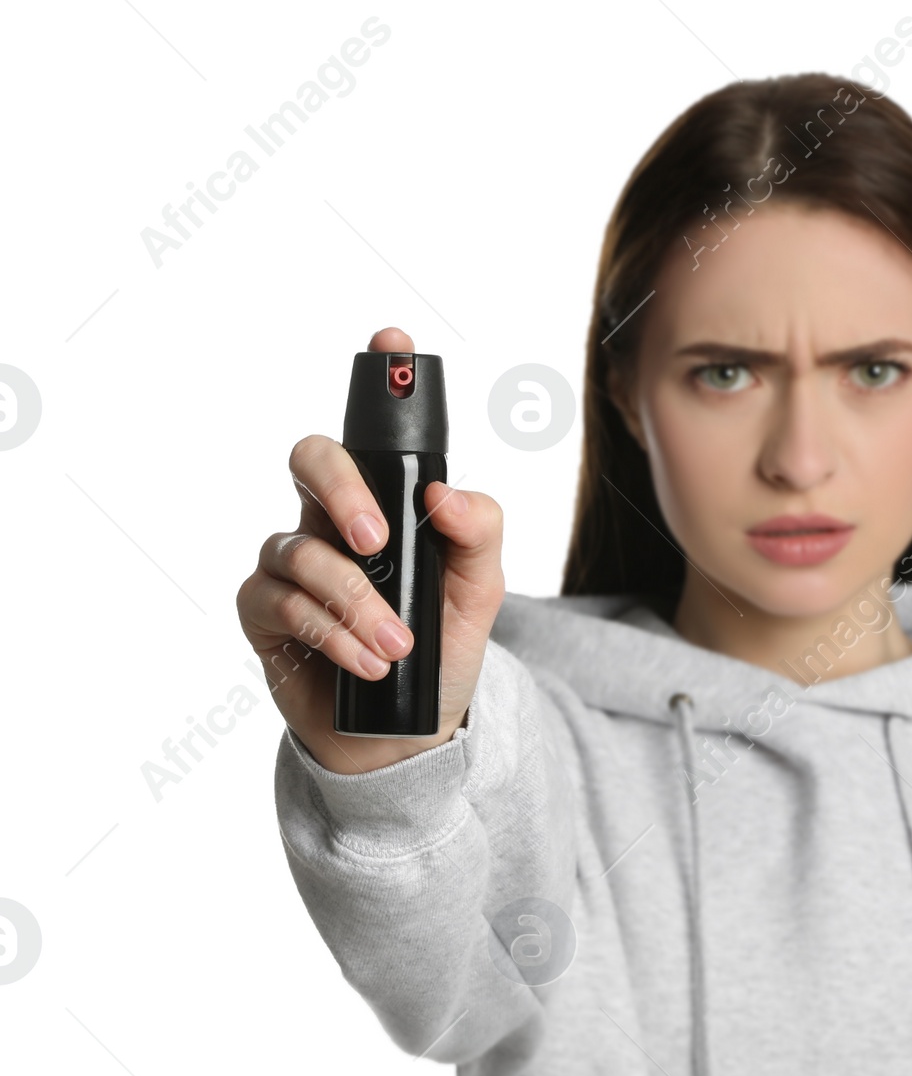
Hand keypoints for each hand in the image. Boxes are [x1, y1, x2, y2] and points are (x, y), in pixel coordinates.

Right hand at [235, 326, 504, 772]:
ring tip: (397, 644)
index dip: (381, 380)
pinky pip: (279, 601)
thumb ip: (478, 535)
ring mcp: (294, 565)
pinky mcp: (266, 614)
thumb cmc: (441, 653)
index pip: (375, 433)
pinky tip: (366, 659)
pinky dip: (330, 630)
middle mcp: (332, 521)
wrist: (407, 735)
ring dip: (353, 600)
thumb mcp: (480, 594)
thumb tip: (448, 495)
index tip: (393, 340)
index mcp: (386, 505)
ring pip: (299, 548)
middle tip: (379, 538)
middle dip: (342, 489)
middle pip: (311, 460)